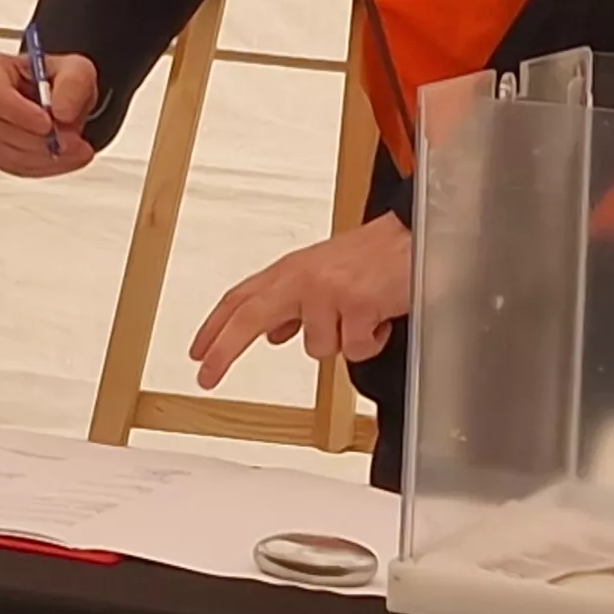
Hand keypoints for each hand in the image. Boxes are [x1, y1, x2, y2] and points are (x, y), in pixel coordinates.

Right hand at [0, 47, 98, 177]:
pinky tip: (62, 156)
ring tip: (74, 147)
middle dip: (37, 139)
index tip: (48, 122)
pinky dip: (43, 165)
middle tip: (71, 140)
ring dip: (45, 155)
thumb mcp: (77, 70)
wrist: (61, 102)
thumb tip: (62, 111)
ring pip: (6, 152)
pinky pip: (14, 166)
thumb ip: (73, 84)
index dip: (19, 113)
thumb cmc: (59, 80)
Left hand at [189, 215, 412, 389]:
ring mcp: (328, 290)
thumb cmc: (374, 256)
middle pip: (249, 316)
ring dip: (343, 342)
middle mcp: (302, 278)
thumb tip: (271, 333)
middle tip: (206, 375)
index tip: (198, 351)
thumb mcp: (325, 275)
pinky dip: (370, 343)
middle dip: (224, 349)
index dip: (215, 325)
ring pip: (317, 348)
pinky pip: (354, 349)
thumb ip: (295, 305)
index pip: (241, 297)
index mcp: (291, 270)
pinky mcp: (356, 304)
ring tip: (363, 317)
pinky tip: (379, 319)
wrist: (415, 239)